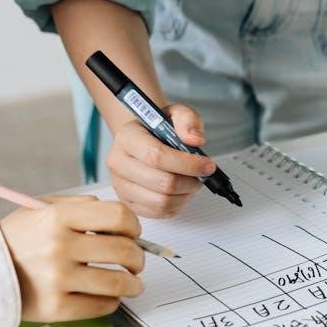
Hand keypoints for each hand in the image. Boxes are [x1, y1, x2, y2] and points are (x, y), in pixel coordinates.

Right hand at [0, 196, 144, 322]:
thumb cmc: (16, 240)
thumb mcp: (41, 208)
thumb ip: (80, 206)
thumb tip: (120, 220)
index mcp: (58, 217)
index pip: (118, 216)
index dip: (134, 226)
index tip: (135, 234)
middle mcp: (60, 246)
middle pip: (123, 251)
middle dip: (138, 258)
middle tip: (137, 263)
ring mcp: (58, 279)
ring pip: (117, 283)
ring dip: (133, 285)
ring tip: (133, 284)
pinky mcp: (56, 307)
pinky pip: (100, 306)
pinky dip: (112, 302)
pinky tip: (110, 297)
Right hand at [106, 103, 215, 218]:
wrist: (143, 139)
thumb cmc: (159, 128)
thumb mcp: (176, 113)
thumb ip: (188, 120)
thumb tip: (194, 140)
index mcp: (126, 137)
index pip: (156, 156)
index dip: (187, 164)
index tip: (208, 165)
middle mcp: (118, 163)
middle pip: (161, 183)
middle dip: (190, 181)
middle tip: (203, 174)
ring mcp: (121, 185)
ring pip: (162, 202)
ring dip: (185, 194)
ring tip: (192, 181)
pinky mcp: (128, 203)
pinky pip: (159, 213)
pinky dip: (177, 204)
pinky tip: (181, 191)